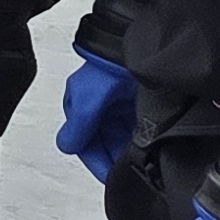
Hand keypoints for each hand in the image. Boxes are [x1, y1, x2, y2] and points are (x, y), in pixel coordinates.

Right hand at [54, 51, 135, 183]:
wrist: (136, 40)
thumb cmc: (110, 64)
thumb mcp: (90, 98)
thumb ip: (79, 125)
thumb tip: (67, 146)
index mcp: (80, 107)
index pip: (84, 145)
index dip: (97, 163)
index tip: (111, 179)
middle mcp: (98, 108)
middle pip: (104, 144)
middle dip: (115, 157)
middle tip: (131, 171)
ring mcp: (118, 104)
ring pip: (122, 137)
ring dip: (130, 148)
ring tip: (144, 160)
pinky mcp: (138, 101)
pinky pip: (138, 127)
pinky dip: (143, 137)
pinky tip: (153, 143)